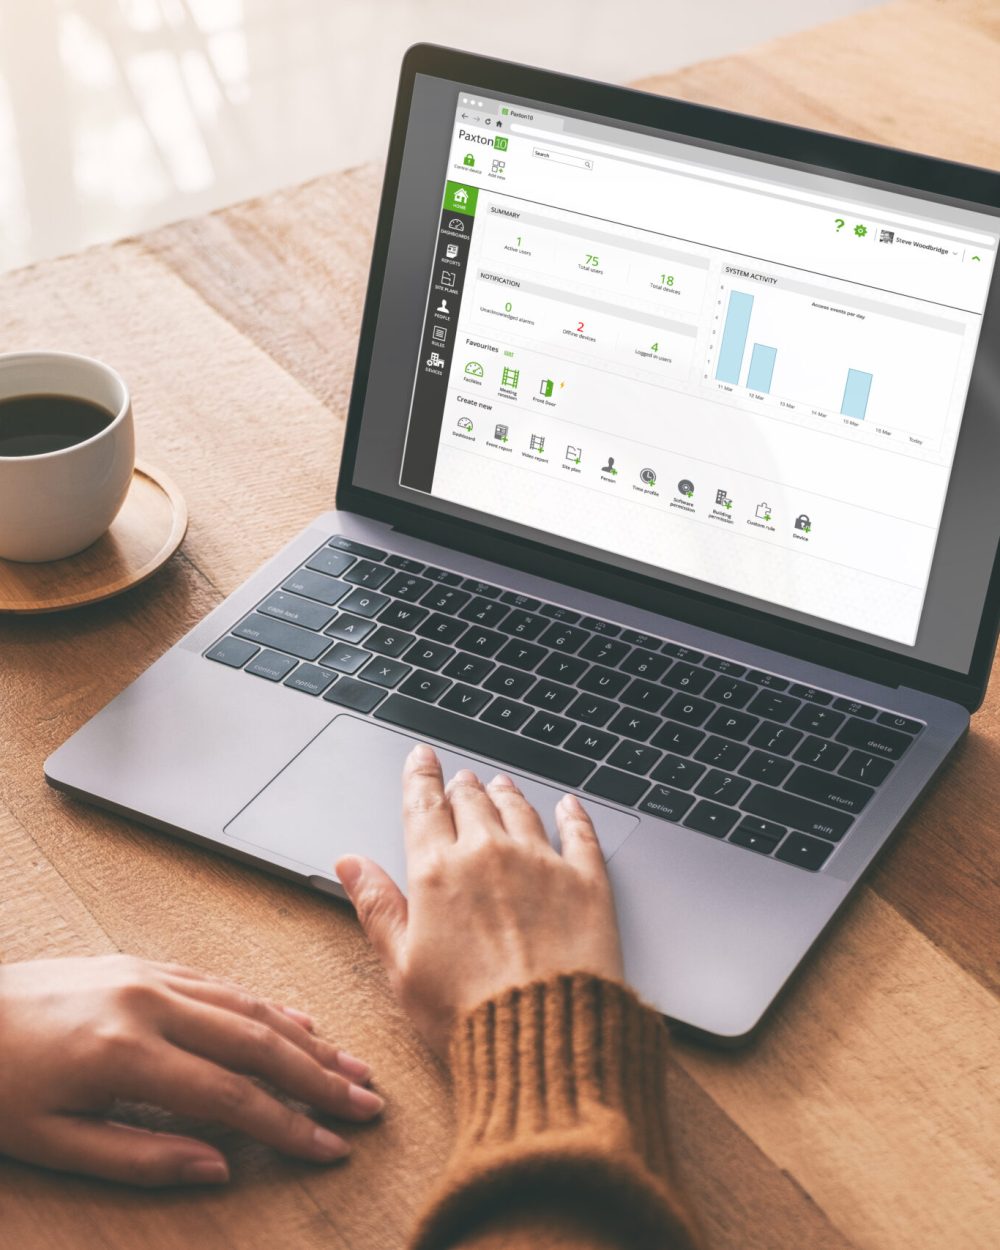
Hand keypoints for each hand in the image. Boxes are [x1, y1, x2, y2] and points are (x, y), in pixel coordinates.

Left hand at [0, 955, 381, 1186]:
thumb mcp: (52, 1142)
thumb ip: (140, 1157)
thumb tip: (219, 1168)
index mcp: (127, 1054)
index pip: (232, 1096)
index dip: (289, 1125)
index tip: (331, 1145)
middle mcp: (151, 1004)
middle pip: (258, 1042)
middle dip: (319, 1077)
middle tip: (367, 1102)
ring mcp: (152, 977)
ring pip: (249, 1006)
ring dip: (307, 1038)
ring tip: (350, 1065)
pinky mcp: (146, 965)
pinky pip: (222, 984)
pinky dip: (268, 1005)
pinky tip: (299, 1021)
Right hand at [336, 745, 622, 1056]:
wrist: (545, 1037)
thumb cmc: (467, 1015)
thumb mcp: (402, 967)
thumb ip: (377, 906)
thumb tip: (351, 865)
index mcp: (439, 872)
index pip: (424, 806)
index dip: (420, 777)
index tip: (421, 758)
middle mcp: (489, 854)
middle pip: (473, 802)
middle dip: (462, 787)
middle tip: (460, 780)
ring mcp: (541, 862)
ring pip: (520, 809)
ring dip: (507, 794)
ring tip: (501, 785)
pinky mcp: (586, 880)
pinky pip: (579, 832)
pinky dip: (572, 813)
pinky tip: (569, 805)